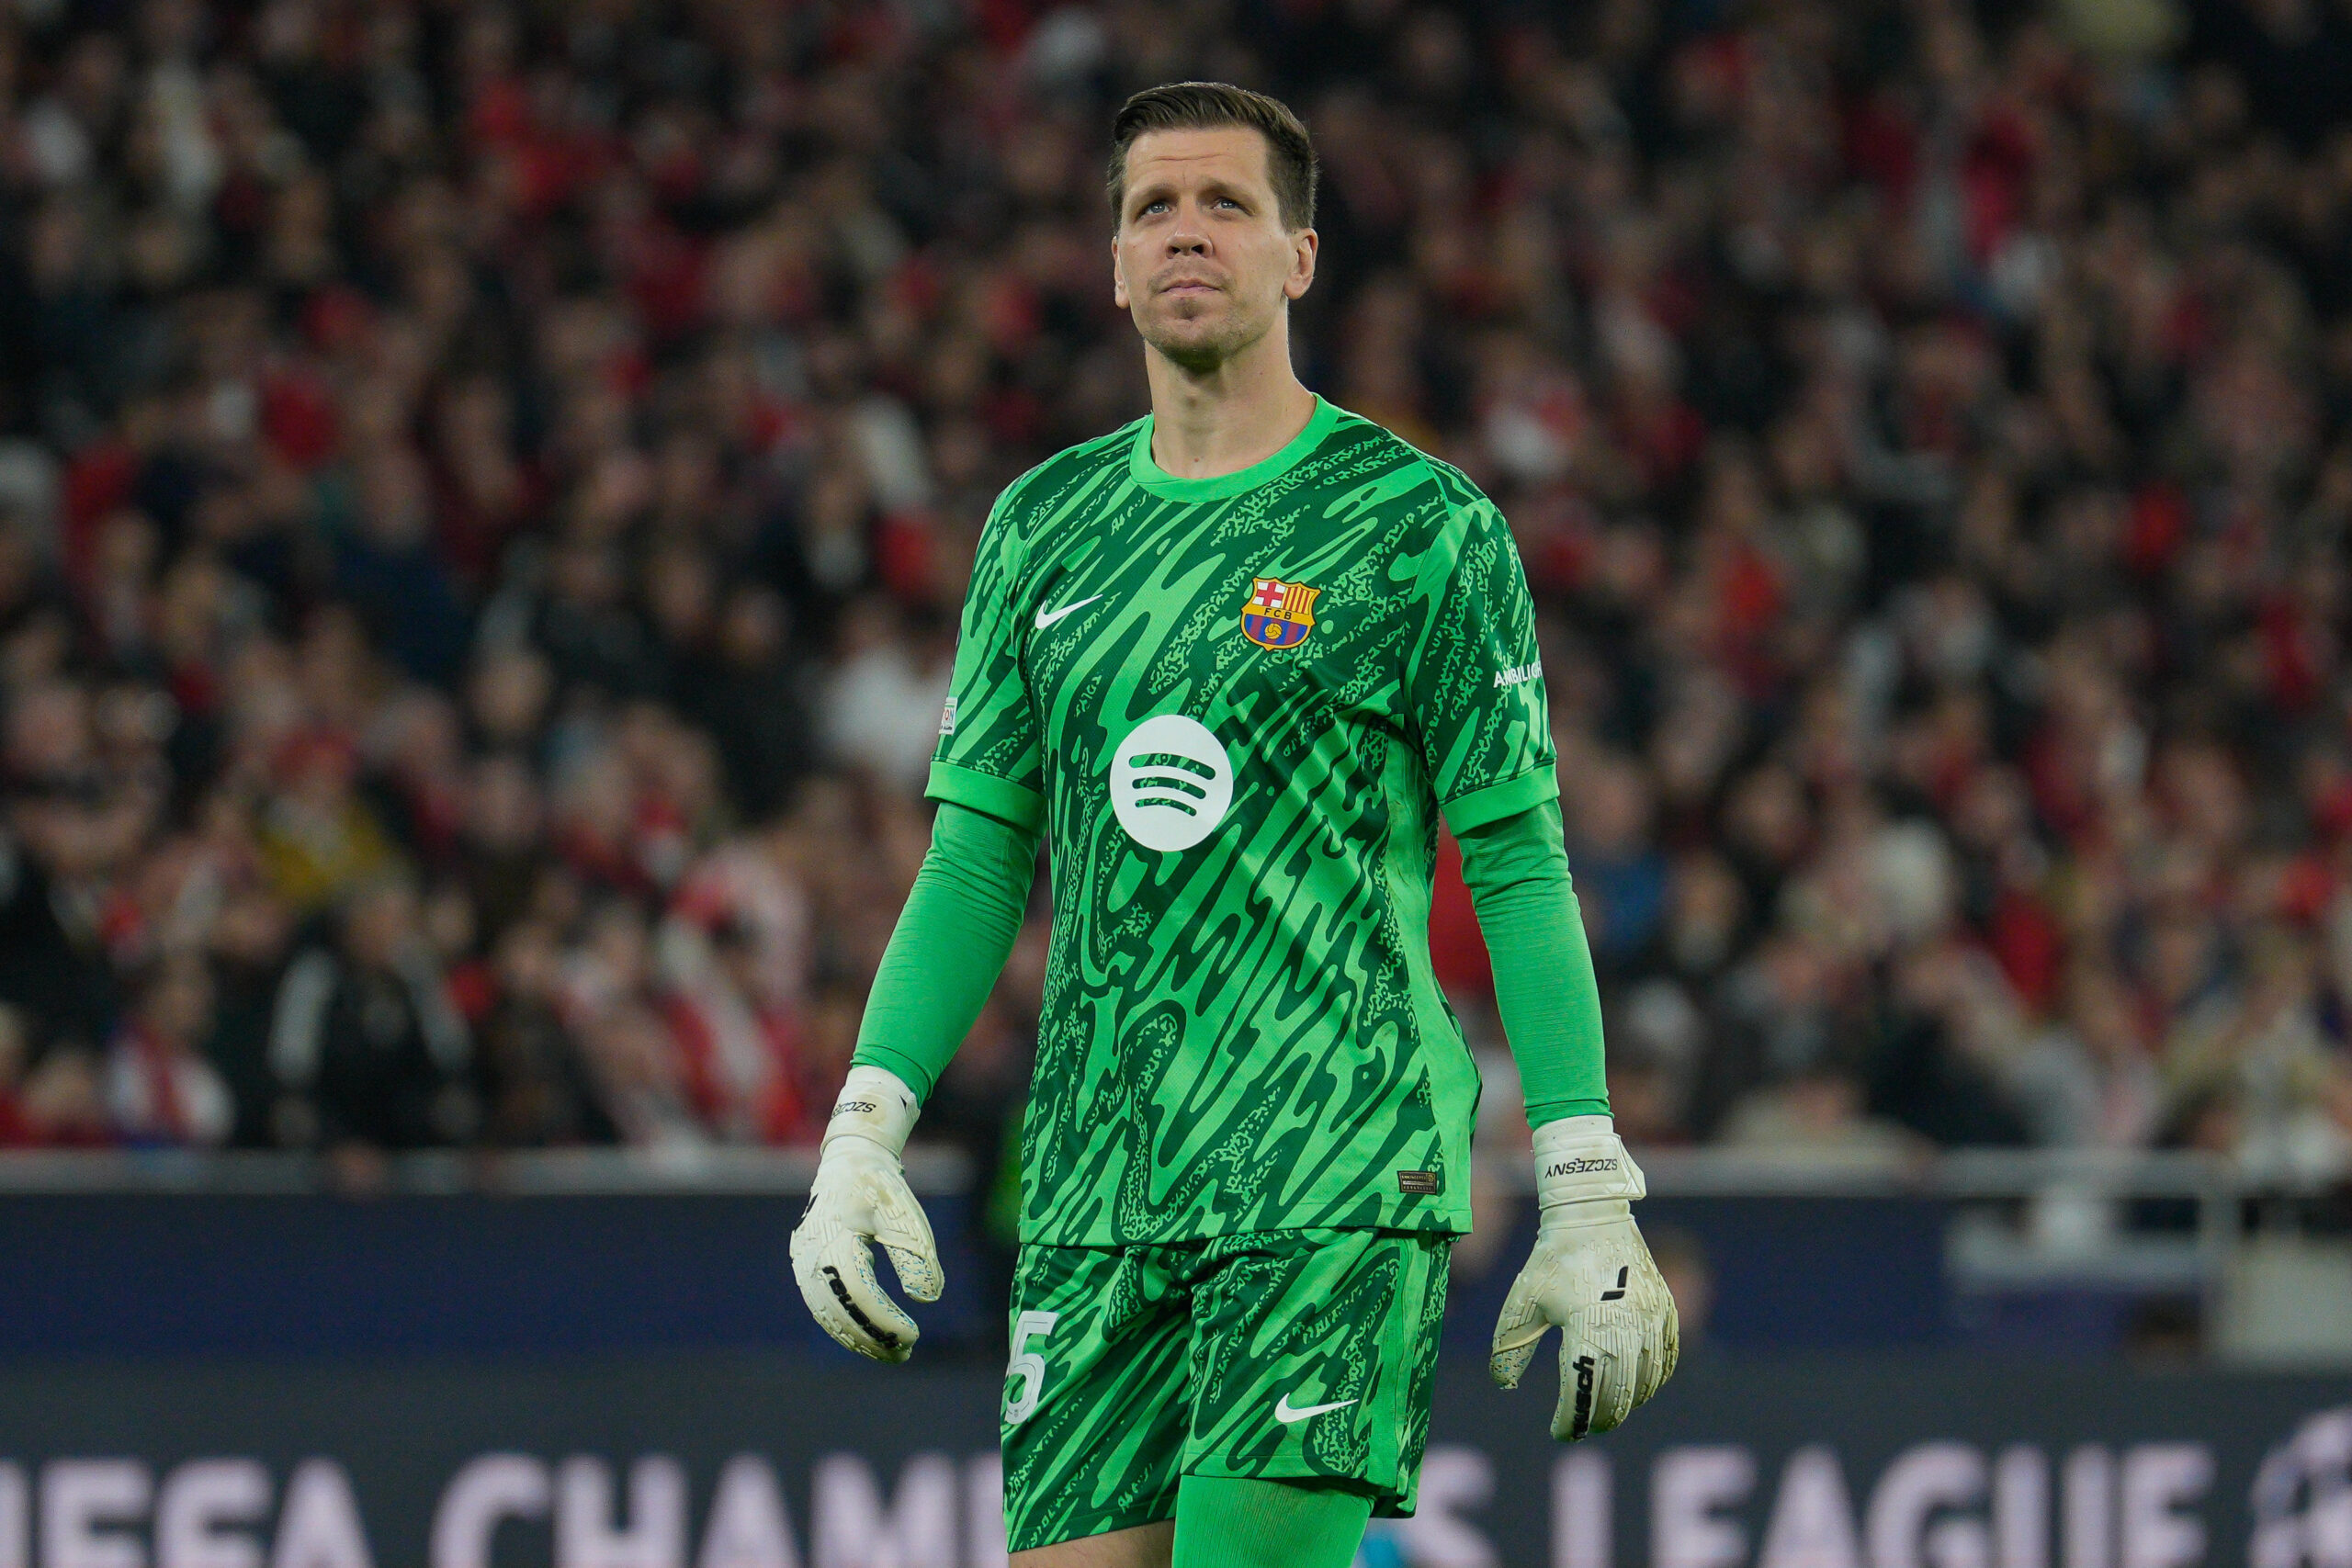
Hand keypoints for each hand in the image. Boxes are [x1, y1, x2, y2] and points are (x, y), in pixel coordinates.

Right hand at [789, 1067, 942, 1361]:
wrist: (850, 1163)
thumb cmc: (881, 1189)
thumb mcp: (905, 1217)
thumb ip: (915, 1256)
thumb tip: (927, 1297)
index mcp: (835, 1241)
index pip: (860, 1295)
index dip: (885, 1322)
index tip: (913, 1336)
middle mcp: (812, 1257)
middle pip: (839, 1313)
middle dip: (871, 1339)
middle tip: (905, 1354)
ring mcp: (804, 1264)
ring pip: (827, 1314)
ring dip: (857, 1338)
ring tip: (892, 1353)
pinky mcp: (806, 1268)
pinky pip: (822, 1305)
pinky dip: (844, 1326)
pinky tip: (871, 1338)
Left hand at [1490, 1120, 1677, 1438]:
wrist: (1592, 1215)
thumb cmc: (1552, 1258)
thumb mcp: (1523, 1300)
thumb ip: (1510, 1345)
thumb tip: (1502, 1385)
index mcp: (1586, 1324)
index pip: (1582, 1389)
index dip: (1571, 1419)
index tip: (1559, 1432)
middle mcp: (1625, 1325)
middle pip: (1619, 1394)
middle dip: (1600, 1418)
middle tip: (1582, 1428)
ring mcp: (1651, 1318)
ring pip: (1647, 1381)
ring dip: (1627, 1403)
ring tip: (1606, 1409)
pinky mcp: (1665, 1310)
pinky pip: (1668, 1359)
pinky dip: (1654, 1380)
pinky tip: (1637, 1388)